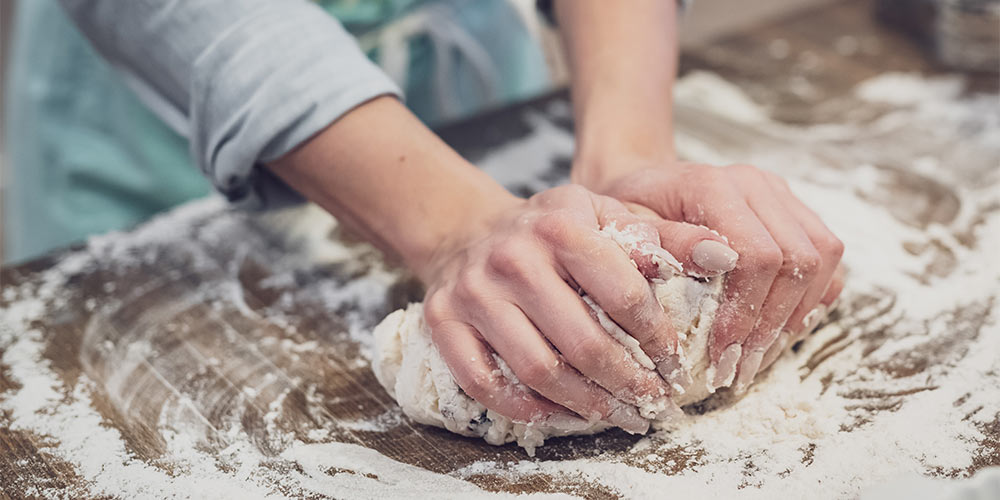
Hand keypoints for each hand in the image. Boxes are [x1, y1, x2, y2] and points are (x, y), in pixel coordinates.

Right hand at [416, 184, 729, 431]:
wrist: (470, 230)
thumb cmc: (551, 230)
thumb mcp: (607, 216)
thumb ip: (665, 236)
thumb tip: (725, 255)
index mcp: (560, 224)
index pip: (623, 293)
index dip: (656, 337)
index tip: (674, 362)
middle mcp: (513, 257)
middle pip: (583, 342)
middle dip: (627, 383)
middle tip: (652, 403)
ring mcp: (474, 292)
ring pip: (537, 370)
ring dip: (585, 404)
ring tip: (616, 415)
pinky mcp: (444, 321)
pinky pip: (485, 383)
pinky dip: (526, 408)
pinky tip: (558, 414)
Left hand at [582, 162, 844, 391]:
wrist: (643, 189)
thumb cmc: (627, 216)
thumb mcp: (624, 232)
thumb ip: (665, 244)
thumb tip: (717, 261)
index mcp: (713, 185)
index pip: (757, 254)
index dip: (746, 313)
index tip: (721, 356)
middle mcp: (756, 184)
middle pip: (798, 259)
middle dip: (771, 325)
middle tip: (739, 370)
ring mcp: (781, 195)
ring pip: (823, 258)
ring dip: (796, 317)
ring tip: (758, 358)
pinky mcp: (795, 211)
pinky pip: (827, 259)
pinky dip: (811, 300)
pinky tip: (777, 332)